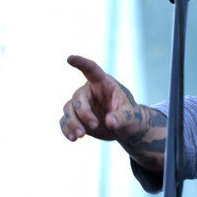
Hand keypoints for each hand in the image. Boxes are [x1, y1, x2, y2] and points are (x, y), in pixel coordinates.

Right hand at [60, 55, 166, 169]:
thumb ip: (122, 118)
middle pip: (78, 98)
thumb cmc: (131, 117)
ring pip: (68, 110)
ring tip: (80, 136)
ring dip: (72, 123)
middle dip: (84, 113)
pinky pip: (65, 121)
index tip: (70, 58)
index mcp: (104, 84)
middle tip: (94, 125)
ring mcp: (81, 105)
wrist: (125, 128)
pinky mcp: (76, 118)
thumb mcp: (131, 117)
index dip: (81, 63)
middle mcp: (89, 92)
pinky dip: (67, 129)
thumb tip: (110, 122)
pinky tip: (73, 138)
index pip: (92, 70)